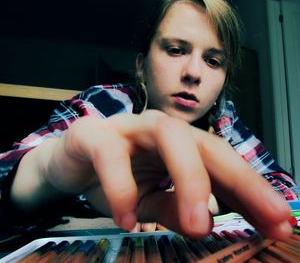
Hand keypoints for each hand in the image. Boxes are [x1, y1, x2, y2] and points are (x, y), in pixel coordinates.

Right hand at [14, 110, 291, 239]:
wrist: (68, 165)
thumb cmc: (114, 179)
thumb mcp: (150, 201)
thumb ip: (177, 208)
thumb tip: (207, 226)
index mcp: (178, 145)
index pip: (222, 162)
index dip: (252, 189)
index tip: (281, 222)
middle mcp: (159, 130)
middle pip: (205, 142)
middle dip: (238, 179)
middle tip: (265, 219)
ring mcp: (127, 127)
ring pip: (168, 133)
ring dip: (188, 178)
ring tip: (197, 224)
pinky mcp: (94, 134)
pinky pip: (111, 155)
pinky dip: (121, 188)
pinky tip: (127, 219)